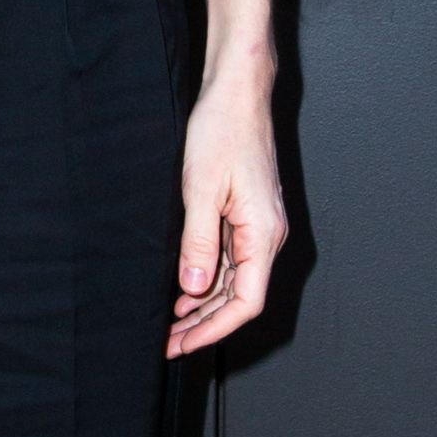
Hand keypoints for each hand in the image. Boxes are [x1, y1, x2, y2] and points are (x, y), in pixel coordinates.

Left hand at [168, 56, 286, 357]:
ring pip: (236, 281)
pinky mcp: (248, 215)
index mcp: (264, 233)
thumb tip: (193, 287)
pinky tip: (185, 289)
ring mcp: (259, 226)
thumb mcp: (200, 189)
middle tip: (168, 343)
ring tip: (171, 323)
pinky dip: (209, 279)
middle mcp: (268, 234)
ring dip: (205, 305)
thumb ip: (198, 243)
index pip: (247, 302)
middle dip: (205, 324)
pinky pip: (232, 260)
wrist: (237, 92)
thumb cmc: (222, 130)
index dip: (214, 329)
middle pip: (241, 297)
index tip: (183, 344)